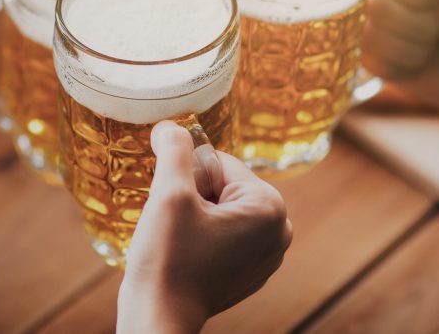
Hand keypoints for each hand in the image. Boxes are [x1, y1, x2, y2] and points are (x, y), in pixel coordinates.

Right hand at [118, 122, 291, 332]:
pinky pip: (222, 232)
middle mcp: (279, 229)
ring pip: (218, 207)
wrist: (160, 319)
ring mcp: (266, 254)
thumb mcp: (169, 193)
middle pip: (221, 184)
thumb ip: (174, 148)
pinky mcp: (250, 270)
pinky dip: (200, 236)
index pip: (217, 162)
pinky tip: (187, 257)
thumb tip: (171, 124)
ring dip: (193, 215)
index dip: (187, 178)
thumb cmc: (168, 260)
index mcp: (269, 207)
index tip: (177, 208)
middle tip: (177, 227)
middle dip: (192, 196)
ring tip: (181, 243)